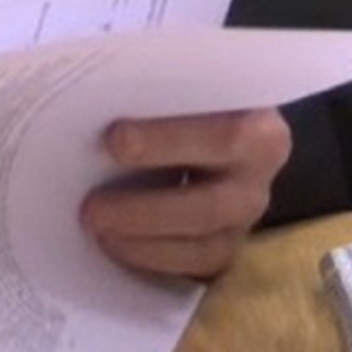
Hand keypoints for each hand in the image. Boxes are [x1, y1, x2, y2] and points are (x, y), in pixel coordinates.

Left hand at [78, 107, 291, 281]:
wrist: (212, 122)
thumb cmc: (187, 97)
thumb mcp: (184, 85)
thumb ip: (156, 89)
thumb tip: (98, 101)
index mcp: (259, 125)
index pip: (222, 135)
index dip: (166, 141)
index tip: (114, 139)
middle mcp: (260, 175)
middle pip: (209, 204)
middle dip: (145, 210)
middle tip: (91, 207)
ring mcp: (246, 216)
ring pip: (203, 244)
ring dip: (142, 241)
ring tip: (95, 227)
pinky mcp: (227, 245)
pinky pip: (193, 266)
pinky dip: (150, 259)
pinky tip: (113, 244)